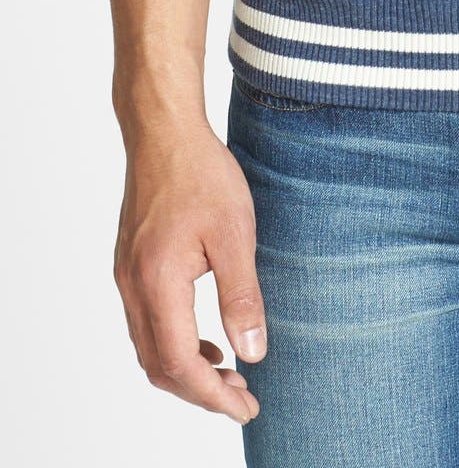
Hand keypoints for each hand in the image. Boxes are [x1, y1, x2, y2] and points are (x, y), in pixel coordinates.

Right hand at [113, 115, 265, 424]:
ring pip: (150, 349)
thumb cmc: (202, 174)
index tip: (248, 406)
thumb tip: (253, 353)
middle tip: (243, 398)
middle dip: (201, 392)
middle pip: (159, 367)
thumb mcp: (235, 233)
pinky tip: (208, 340)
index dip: (213, 396)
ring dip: (187, 372)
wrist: (164, 132)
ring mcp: (127, 276)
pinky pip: (147, 324)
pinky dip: (175, 345)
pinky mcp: (131, 265)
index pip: (180, 364)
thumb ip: (242, 296)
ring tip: (230, 375)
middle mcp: (133, 287)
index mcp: (158, 282)